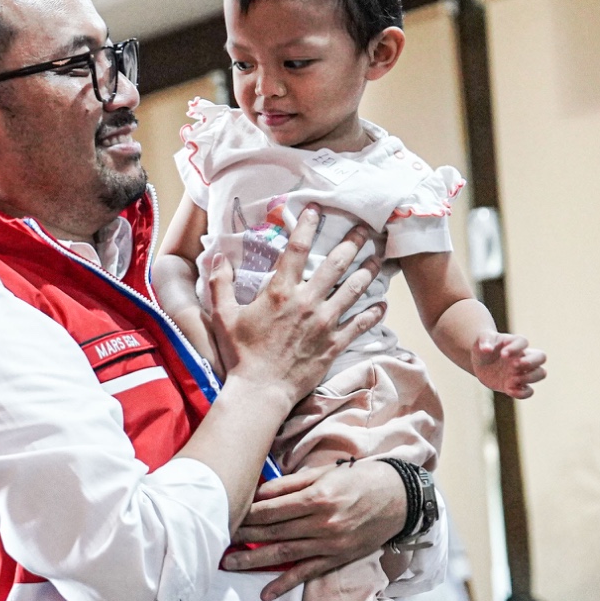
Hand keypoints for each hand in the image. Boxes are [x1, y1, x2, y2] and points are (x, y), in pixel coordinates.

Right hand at [203, 209, 381, 408]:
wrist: (261, 391)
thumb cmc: (241, 354)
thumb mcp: (223, 316)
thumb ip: (221, 284)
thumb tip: (217, 258)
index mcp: (280, 291)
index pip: (296, 248)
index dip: (307, 225)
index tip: (316, 210)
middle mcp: (306, 302)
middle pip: (336, 264)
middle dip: (352, 242)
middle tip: (364, 229)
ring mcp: (324, 323)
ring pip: (354, 289)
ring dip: (368, 271)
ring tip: (379, 258)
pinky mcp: (334, 344)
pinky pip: (360, 324)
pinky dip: (373, 313)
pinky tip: (382, 304)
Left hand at [224, 460, 406, 600]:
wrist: (397, 498)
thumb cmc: (358, 479)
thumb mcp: (323, 474)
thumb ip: (289, 485)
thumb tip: (257, 493)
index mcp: (316, 498)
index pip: (270, 509)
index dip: (245, 514)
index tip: (224, 515)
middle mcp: (321, 523)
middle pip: (272, 532)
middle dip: (243, 537)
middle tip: (217, 540)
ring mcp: (329, 544)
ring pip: (284, 554)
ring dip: (253, 560)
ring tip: (228, 564)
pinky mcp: (337, 558)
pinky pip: (306, 573)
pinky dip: (284, 584)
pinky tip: (265, 594)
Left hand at [470, 330, 546, 398]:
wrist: (480, 362)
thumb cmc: (484, 347)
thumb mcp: (481, 340)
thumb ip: (484, 341)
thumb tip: (487, 349)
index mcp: (515, 343)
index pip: (523, 342)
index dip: (515, 348)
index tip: (503, 354)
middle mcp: (523, 357)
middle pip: (541, 356)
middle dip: (531, 362)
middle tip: (514, 366)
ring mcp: (522, 371)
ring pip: (541, 373)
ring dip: (529, 377)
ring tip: (512, 379)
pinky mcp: (517, 385)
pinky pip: (529, 391)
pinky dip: (522, 393)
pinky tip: (509, 390)